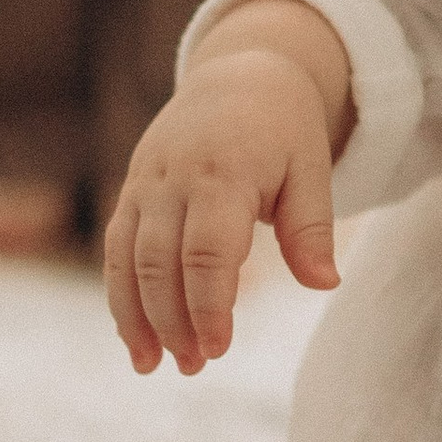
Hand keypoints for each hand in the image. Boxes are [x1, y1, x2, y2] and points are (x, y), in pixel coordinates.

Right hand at [106, 45, 341, 374]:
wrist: (238, 73)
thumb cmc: (284, 129)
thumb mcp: (311, 168)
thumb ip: (311, 228)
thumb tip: (325, 285)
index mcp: (224, 172)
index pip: (207, 252)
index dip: (209, 305)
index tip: (219, 349)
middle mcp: (174, 178)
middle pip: (159, 263)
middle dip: (172, 322)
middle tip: (193, 367)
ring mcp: (145, 183)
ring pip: (126, 259)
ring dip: (136, 317)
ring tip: (153, 366)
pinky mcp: (131, 190)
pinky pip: (115, 248)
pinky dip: (119, 294)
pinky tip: (135, 335)